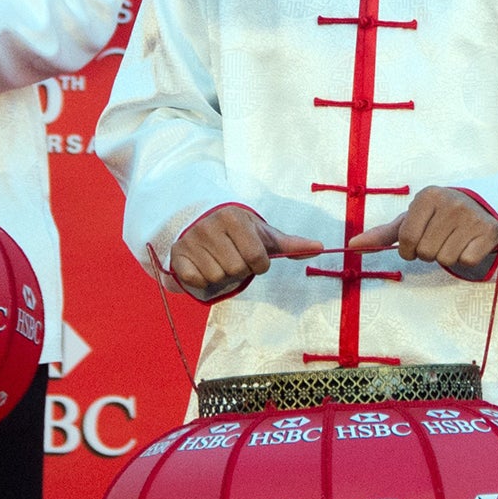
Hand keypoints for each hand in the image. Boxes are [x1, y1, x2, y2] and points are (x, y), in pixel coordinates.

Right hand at [168, 206, 324, 301]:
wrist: (202, 225)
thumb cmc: (239, 233)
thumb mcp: (263, 235)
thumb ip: (290, 244)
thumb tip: (320, 247)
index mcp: (233, 217)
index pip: (257, 258)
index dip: (259, 264)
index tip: (252, 256)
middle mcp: (209, 226)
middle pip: (237, 269)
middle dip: (240, 270)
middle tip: (234, 258)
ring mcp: (191, 240)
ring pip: (217, 276)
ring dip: (222, 276)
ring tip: (219, 261)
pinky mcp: (177, 256)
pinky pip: (196, 281)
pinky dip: (203, 281)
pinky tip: (204, 267)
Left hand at [348, 187, 497, 280]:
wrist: (479, 209)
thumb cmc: (437, 217)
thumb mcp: (411, 220)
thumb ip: (382, 234)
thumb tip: (352, 246)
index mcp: (427, 196)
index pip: (406, 238)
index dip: (408, 249)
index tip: (416, 243)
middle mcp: (450, 202)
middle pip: (426, 251)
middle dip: (427, 253)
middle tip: (437, 241)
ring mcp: (472, 216)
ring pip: (445, 258)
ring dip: (445, 257)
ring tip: (452, 242)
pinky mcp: (489, 231)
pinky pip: (467, 260)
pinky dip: (465, 259)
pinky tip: (467, 244)